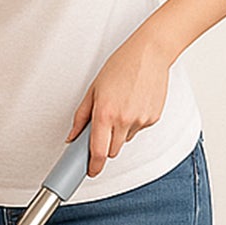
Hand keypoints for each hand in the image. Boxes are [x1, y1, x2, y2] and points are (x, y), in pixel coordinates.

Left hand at [66, 31, 172, 175]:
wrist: (150, 53)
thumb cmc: (120, 66)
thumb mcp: (93, 89)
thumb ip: (81, 116)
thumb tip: (72, 137)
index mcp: (105, 113)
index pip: (98, 151)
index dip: (94, 166)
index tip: (91, 171)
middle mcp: (124, 120)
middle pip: (112, 150)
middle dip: (106, 146)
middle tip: (103, 128)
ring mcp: (140, 120)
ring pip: (126, 140)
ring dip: (120, 132)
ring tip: (121, 107)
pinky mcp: (153, 118)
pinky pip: (139, 130)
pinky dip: (134, 122)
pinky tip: (134, 103)